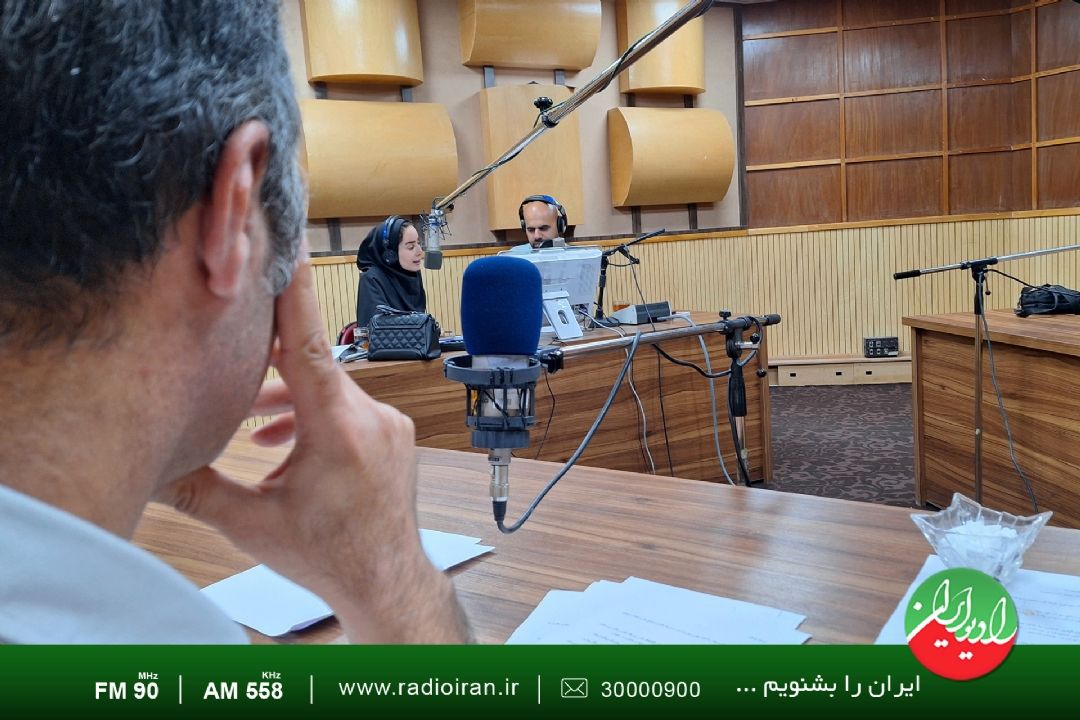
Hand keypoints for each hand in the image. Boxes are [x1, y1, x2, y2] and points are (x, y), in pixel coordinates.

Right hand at [157, 258, 468, 642]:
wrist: (386, 580)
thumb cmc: (330, 556)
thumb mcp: (251, 525)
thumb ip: (197, 488)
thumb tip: (150, 463)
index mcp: (337, 431)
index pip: (309, 344)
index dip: (291, 295)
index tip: (285, 249)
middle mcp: (371, 417)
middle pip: (313, 364)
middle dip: (269, 361)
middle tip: (230, 351)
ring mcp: (388, 423)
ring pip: (330, 386)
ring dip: (289, 394)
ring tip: (249, 421)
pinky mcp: (393, 433)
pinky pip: (348, 405)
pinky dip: (315, 411)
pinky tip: (282, 438)